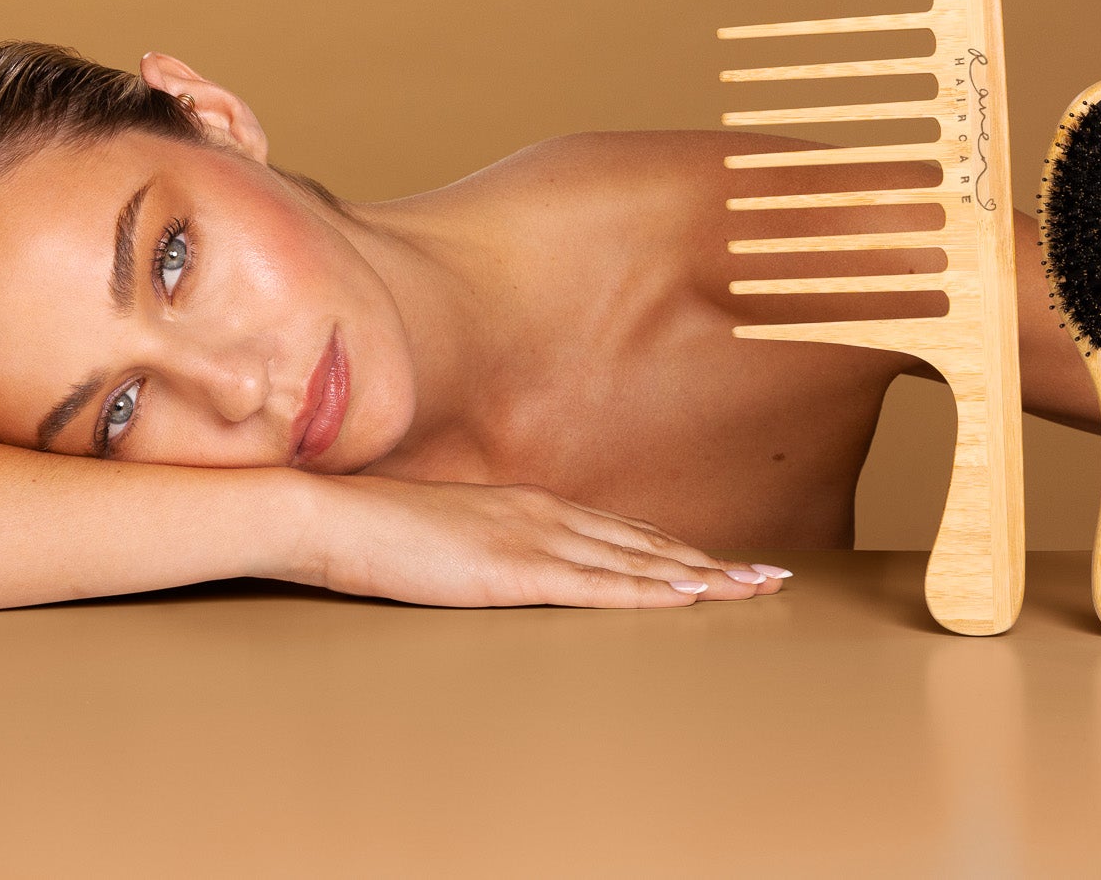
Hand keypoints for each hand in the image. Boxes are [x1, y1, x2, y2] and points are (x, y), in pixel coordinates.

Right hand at [286, 473, 784, 607]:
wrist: (331, 518)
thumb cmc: (378, 534)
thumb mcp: (450, 539)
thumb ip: (491, 549)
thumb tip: (511, 569)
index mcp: (530, 507)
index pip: (622, 534)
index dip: (679, 550)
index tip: (725, 564)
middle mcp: (545, 515)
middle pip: (647, 544)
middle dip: (712, 563)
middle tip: (769, 579)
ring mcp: (533, 539)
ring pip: (638, 561)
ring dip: (701, 576)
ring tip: (750, 588)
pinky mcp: (515, 569)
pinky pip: (599, 583)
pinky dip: (651, 588)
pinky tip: (688, 593)